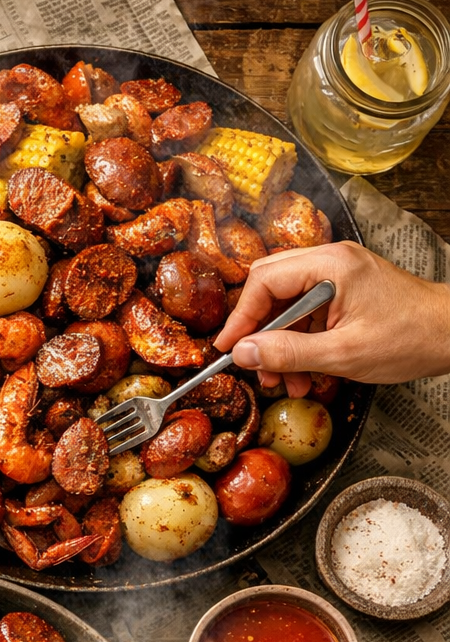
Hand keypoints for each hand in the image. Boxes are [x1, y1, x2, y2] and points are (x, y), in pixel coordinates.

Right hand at [213, 241, 449, 395]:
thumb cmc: (411, 338)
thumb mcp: (343, 353)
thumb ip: (288, 353)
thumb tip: (243, 353)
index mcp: (331, 265)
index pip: (264, 282)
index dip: (241, 317)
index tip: (229, 348)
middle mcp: (331, 262)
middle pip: (269, 288)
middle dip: (259, 331)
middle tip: (253, 363)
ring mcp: (338, 275)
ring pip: (286, 304)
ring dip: (279, 344)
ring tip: (285, 379)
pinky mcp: (344, 291)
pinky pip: (306, 313)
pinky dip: (299, 343)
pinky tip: (304, 372)